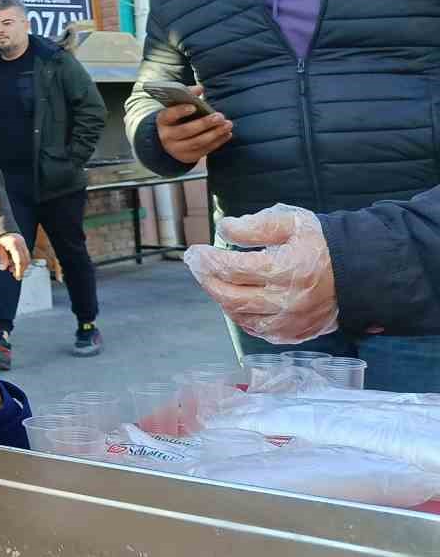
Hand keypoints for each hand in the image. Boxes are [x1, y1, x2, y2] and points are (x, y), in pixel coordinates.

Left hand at [0, 232, 29, 279]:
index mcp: (14, 244)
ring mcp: (23, 243)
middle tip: (15, 275)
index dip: (19, 270)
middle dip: (21, 269)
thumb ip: (1, 257)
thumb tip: (4, 268)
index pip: (19, 260)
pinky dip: (20, 260)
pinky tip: (12, 264)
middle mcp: (21, 243)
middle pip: (25, 260)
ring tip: (11, 269)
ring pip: (26, 258)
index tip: (17, 277)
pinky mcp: (23, 243)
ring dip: (21, 265)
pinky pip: (25, 254)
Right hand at [155, 86, 233, 163]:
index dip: (180, 111)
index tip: (193, 106)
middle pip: (186, 131)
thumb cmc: (176, 119)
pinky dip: (217, 142)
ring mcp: (177, 149)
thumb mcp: (176, 107)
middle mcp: (167, 137)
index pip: (169, 115)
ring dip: (215, 133)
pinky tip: (226, 134)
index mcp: (162, 121)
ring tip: (227, 124)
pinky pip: (204, 151)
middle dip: (204, 124)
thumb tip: (200, 88)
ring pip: (197, 142)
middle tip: (219, 116)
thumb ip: (187, 96)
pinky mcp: (188, 157)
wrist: (168, 141)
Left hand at [182, 204, 338, 342]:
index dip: (207, 261)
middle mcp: (288, 301)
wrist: (361, 272)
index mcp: (287, 270)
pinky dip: (240, 315)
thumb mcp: (292, 222)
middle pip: (230, 297)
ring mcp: (291, 322)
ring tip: (214, 279)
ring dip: (221, 298)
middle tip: (197, 265)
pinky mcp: (295, 334)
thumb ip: (256, 225)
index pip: (232, 269)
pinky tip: (234, 299)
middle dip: (207, 280)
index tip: (195, 252)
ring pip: (240, 316)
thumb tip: (224, 229)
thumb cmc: (323, 244)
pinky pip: (257, 330)